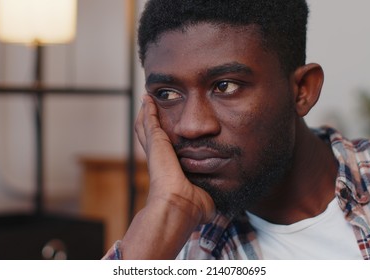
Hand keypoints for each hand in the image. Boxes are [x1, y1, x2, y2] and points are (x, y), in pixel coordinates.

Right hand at [116, 95, 214, 258]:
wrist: (179, 205)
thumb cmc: (193, 208)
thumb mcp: (204, 198)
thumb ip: (211, 199)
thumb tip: (223, 212)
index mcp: (169, 171)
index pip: (164, 152)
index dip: (164, 142)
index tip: (168, 132)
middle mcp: (159, 159)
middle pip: (149, 136)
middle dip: (150, 122)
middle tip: (149, 108)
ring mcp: (155, 149)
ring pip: (145, 126)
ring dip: (146, 113)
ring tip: (147, 100)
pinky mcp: (155, 141)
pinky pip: (149, 120)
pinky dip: (149, 109)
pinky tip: (149, 98)